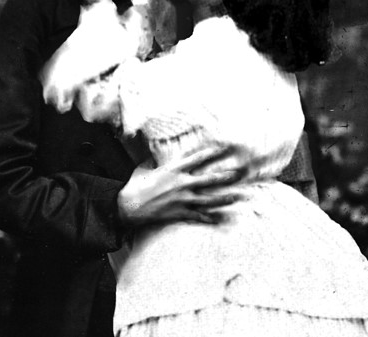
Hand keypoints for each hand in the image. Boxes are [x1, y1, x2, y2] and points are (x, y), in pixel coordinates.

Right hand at [117, 146, 243, 226]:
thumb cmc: (135, 185)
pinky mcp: (179, 213)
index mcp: (174, 169)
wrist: (128, 206)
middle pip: (209, 179)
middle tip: (238, 174)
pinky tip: (219, 219)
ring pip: (209, 199)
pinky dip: (209, 218)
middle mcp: (181, 183)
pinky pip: (198, 216)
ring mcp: (182, 199)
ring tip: (235, 197)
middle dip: (225, 176)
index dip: (212, 152)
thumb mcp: (145, 167)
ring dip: (223, 198)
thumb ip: (154, 160)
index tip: (224, 148)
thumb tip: (155, 153)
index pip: (198, 158)